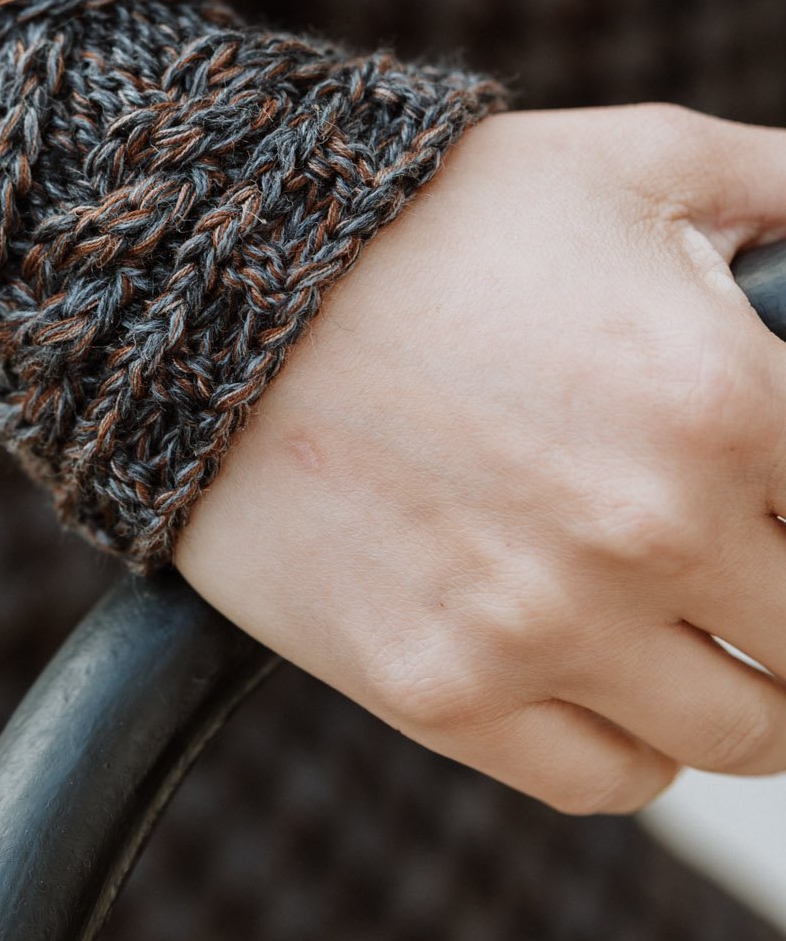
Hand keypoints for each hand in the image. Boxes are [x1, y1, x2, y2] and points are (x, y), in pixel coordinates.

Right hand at [175, 104, 785, 813]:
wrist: (211, 283)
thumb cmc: (426, 212)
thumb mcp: (636, 160)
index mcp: (725, 401)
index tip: (779, 492)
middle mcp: (649, 532)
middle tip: (753, 556)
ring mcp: (542, 626)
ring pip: (740, 735)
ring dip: (741, 686)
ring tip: (699, 626)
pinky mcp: (441, 690)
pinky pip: (610, 780)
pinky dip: (635, 744)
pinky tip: (608, 670)